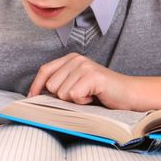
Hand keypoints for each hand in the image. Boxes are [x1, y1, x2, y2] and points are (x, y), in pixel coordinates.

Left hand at [28, 53, 160, 110]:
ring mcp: (84, 66)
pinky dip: (83, 102)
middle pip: (51, 85)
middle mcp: (76, 59)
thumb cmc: (101, 92)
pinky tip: (94, 96)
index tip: (32, 98)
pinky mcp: (92, 75)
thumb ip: (60, 84)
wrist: (128, 94)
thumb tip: (36, 95)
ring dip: (75, 100)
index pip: (45, 71)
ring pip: (62, 92)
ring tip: (89, 95)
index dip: (36, 86)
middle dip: (63, 97)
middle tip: (81, 95)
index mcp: (70, 59)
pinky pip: (74, 96)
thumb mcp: (76, 84)